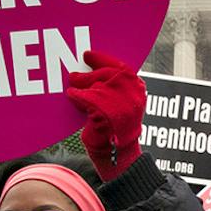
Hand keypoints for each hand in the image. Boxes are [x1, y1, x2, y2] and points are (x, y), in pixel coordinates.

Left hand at [65, 50, 146, 181]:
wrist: (119, 155)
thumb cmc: (116, 128)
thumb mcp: (120, 103)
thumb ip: (113, 87)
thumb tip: (93, 70)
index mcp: (138, 90)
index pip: (121, 67)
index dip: (102, 59)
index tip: (88, 55)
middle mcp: (133, 95)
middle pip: (107, 74)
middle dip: (88, 74)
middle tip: (73, 74)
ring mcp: (120, 104)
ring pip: (96, 86)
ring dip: (81, 86)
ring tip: (73, 89)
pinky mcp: (105, 112)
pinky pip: (87, 98)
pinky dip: (77, 97)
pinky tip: (72, 97)